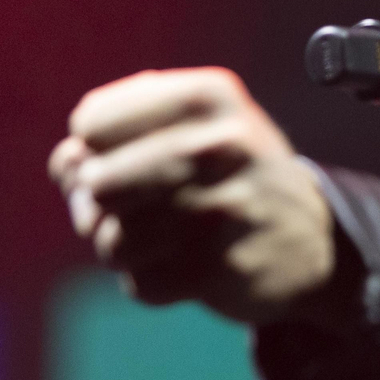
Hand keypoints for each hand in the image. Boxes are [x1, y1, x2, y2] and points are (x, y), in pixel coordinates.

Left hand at [48, 68, 335, 323]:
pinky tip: (189, 267)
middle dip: (99, 206)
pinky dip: (153, 282)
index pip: (90, 123)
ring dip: (125, 250)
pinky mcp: (224, 267)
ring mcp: (226, 207)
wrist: (314, 241)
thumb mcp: (186, 130)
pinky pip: (141, 284)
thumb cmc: (228, 176)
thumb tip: (66, 164)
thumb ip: (110, 134)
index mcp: (209, 95)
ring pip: (112, 241)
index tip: (129, 158)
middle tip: (135, 209)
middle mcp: (221, 143)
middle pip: (95, 183)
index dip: (95, 150)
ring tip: (166, 239)